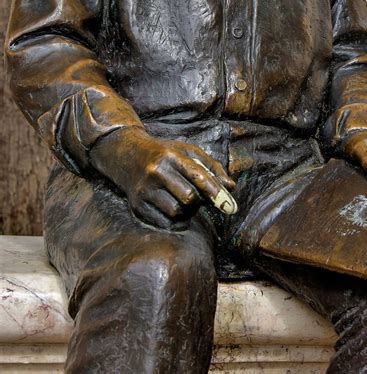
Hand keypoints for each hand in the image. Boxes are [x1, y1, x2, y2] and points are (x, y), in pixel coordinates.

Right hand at [90, 128, 235, 225]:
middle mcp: (156, 172)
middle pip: (189, 198)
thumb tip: (231, 188)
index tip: (231, 207)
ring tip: (182, 199)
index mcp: (171, 156)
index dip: (216, 193)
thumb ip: (212, 168)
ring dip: (187, 211)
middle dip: (199, 201)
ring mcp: (144, 190)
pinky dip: (175, 219)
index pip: (198, 176)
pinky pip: (165, 223)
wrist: (127, 155)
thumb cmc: (165, 154)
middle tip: (197, 196)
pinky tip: (172, 206)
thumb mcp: (188, 152)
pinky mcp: (137, 206)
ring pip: (177, 213)